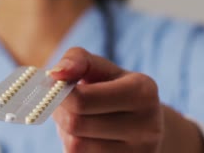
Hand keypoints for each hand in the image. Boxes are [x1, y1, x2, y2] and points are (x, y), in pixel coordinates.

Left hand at [50, 47, 203, 152]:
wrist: (141, 123)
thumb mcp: (100, 67)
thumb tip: (56, 73)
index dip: (59, 94)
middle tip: (60, 103)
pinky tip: (85, 137)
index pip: (82, 99)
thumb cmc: (112, 88)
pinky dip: (75, 148)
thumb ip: (77, 59)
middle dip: (60, 113)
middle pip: (76, 124)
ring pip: (76, 147)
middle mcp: (147, 126)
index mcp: (142, 91)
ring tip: (76, 120)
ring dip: (65, 133)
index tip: (57, 88)